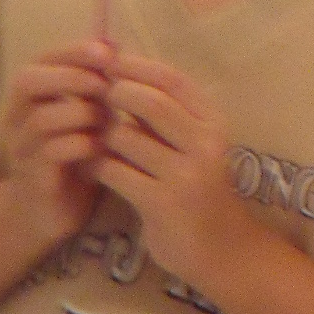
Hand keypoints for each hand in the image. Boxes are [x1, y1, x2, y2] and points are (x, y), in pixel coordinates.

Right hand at [2, 41, 111, 249]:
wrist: (49, 213)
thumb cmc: (75, 153)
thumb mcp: (88, 114)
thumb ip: (97, 85)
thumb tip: (118, 47)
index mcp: (31, 95)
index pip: (44, 58)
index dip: (74, 51)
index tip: (109, 52)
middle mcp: (17, 117)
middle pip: (28, 81)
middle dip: (71, 77)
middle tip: (105, 84)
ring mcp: (21, 148)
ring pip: (42, 118)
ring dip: (81, 114)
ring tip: (107, 121)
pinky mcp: (33, 178)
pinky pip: (52, 153)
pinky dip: (81, 145)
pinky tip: (101, 150)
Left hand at [94, 53, 260, 290]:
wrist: (222, 249)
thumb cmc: (200, 189)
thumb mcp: (194, 145)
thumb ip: (165, 114)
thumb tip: (120, 69)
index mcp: (213, 123)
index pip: (172, 80)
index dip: (137, 66)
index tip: (109, 63)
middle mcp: (205, 145)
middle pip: (151, 102)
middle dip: (117, 94)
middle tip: (94, 99)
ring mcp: (185, 175)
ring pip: (127, 137)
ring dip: (102, 135)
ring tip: (90, 138)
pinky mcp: (163, 203)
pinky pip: (116, 172)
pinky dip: (97, 166)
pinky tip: (91, 167)